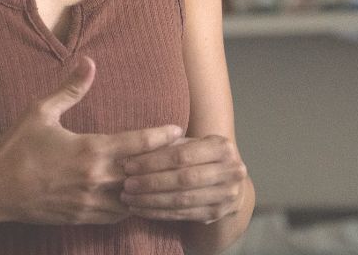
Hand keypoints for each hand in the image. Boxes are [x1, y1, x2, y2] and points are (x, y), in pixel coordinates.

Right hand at [0, 55, 183, 225]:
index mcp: (89, 150)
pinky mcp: (81, 218)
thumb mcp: (41, 110)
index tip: (179, 130)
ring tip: (167, 177)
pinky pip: (116, 216)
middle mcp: (94, 180)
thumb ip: (70, 87)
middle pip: (142, 174)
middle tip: (185, 155)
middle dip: (164, 164)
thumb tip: (88, 61)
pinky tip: (139, 197)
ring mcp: (89, 203)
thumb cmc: (15, 147)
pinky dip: (131, 206)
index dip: (160, 138)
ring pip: (133, 200)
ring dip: (149, 188)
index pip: (136, 145)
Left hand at [120, 135, 247, 223]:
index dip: (154, 161)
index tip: (130, 165)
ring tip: (129, 199)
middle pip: (183, 179)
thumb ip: (169, 143)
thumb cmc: (202, 156)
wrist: (230, 180)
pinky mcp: (217, 214)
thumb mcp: (192, 143)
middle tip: (127, 184)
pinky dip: (160, 213)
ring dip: (152, 201)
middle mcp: (230, 172)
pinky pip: (184, 215)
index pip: (182, 155)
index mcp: (222, 148)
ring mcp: (226, 196)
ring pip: (182, 200)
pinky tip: (142, 210)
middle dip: (151, 182)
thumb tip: (138, 147)